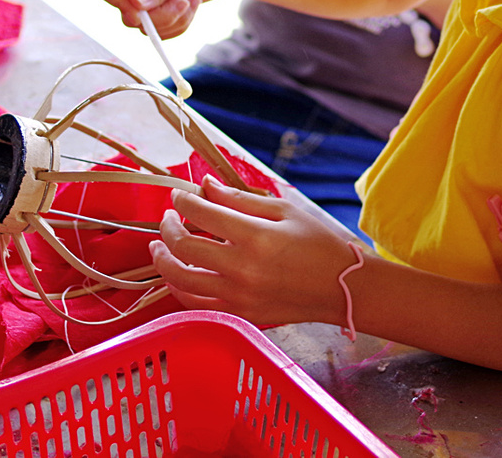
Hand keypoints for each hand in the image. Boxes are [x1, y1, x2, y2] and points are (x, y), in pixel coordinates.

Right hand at [89, 0, 239, 37]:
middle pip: (126, 14)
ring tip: (192, 1)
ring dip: (172, 21)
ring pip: (144, 27)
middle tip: (183, 3)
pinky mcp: (158, 11)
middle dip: (158, 16)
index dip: (117, 2)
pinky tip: (192, 6)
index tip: (144, 8)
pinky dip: (179, 26)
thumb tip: (133, 3)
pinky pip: (160, 32)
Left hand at [149, 176, 361, 327]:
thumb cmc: (317, 244)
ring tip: (159, 247)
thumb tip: (205, 185)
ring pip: (181, 280)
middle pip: (184, 247)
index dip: (183, 200)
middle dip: (168, 228)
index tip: (179, 194)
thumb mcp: (283, 210)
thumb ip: (240, 199)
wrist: (342, 288)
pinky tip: (178, 273)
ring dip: (164, 260)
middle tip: (168, 217)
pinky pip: (196, 304)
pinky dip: (180, 288)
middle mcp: (242, 270)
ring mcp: (239, 297)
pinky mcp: (240, 315)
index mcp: (255, 238)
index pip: (202, 214)